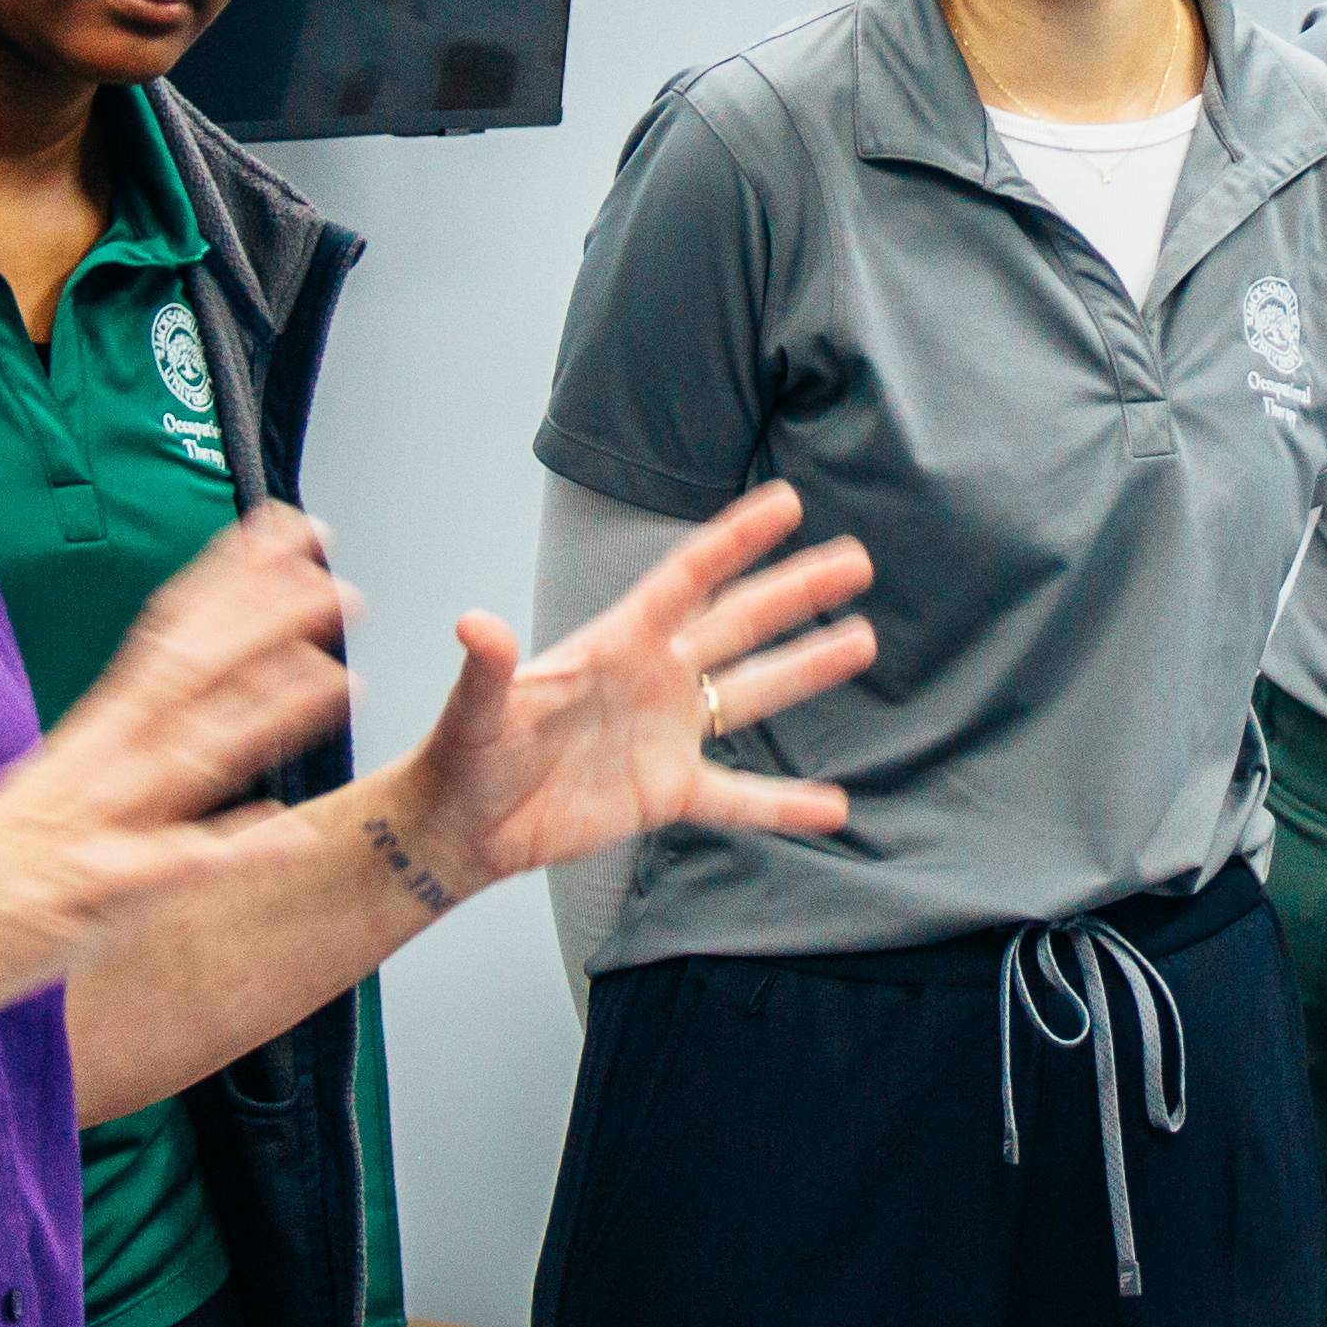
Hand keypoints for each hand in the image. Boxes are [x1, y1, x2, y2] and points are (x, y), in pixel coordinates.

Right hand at [0, 507, 356, 983]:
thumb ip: (120, 747)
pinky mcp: (102, 892)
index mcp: (90, 739)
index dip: (228, 581)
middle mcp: (99, 767)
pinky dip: (236, 847)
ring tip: (338, 677)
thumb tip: (174, 705)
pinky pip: (179, 865)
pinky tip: (291, 829)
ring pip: (194, 753)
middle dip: (263, 626)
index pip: (166, 637)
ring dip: (268, 713)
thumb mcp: (52, 788)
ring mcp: (102, 826)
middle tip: (334, 586)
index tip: (284, 533)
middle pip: (188, 676)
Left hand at [392, 484, 874, 892]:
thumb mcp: (475, 711)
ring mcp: (666, 734)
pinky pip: (739, 798)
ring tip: (862, 642)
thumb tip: (474, 623)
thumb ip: (487, 669)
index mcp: (615, 644)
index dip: (735, 541)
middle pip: (738, 624)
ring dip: (807, 670)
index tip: (786, 502)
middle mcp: (653, 678)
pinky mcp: (668, 792)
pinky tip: (834, 808)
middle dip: (795, 592)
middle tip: (856, 560)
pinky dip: (785, 806)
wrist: (463, 825)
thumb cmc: (464, 755)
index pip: (687, 580)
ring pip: (751, 695)